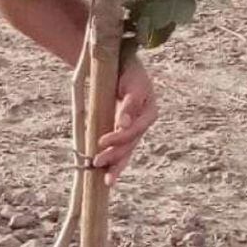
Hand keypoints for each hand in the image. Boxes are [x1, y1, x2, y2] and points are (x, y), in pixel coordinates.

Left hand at [92, 56, 157, 187]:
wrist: (124, 66)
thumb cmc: (128, 73)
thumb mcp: (131, 85)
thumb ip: (129, 105)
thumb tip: (123, 124)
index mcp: (149, 112)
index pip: (134, 129)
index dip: (118, 137)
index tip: (100, 141)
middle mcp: (144, 124)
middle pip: (130, 144)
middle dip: (114, 155)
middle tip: (96, 161)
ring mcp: (136, 130)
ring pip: (127, 151)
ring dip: (116, 165)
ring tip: (107, 180)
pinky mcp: (125, 133)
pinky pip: (122, 150)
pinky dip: (116, 163)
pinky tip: (108, 177)